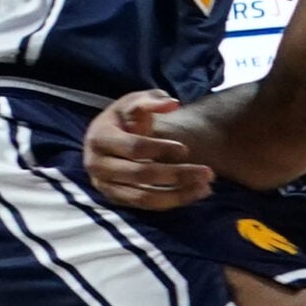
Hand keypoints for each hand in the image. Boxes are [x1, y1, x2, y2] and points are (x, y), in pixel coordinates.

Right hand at [83, 91, 212, 208]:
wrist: (105, 138)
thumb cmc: (123, 118)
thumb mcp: (134, 102)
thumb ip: (152, 100)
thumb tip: (172, 104)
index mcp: (100, 138)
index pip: (134, 148)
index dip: (161, 149)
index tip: (185, 149)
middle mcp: (97, 165)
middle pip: (140, 175)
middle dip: (177, 174)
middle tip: (208, 172)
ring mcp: (104, 185)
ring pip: (143, 197)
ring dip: (177, 194)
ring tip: (206, 188)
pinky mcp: (115, 198)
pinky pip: (145, 205)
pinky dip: (171, 202)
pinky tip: (194, 193)